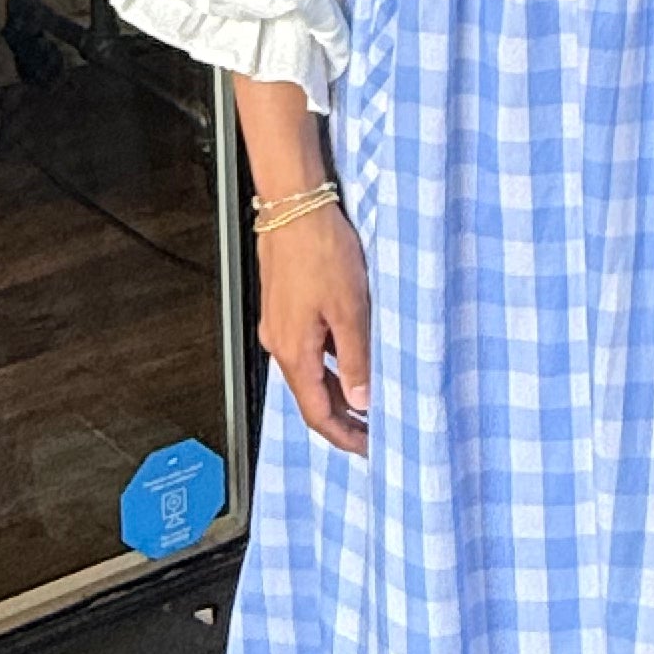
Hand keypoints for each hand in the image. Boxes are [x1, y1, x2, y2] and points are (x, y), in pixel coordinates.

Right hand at [259, 202, 370, 454]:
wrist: (293, 206)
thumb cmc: (319, 250)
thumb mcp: (350, 309)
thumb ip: (356, 358)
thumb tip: (361, 399)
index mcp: (294, 352)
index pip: (317, 413)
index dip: (343, 436)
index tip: (368, 448)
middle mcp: (280, 344)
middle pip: (311, 398)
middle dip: (342, 418)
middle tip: (373, 431)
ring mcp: (279, 326)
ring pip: (310, 373)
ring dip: (337, 391)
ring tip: (369, 400)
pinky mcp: (284, 308)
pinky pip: (308, 349)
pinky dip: (330, 364)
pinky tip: (353, 358)